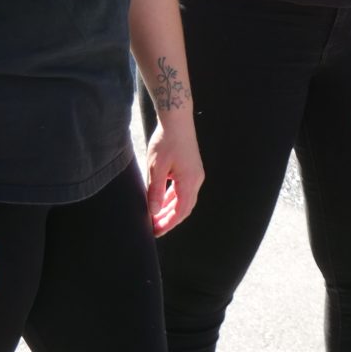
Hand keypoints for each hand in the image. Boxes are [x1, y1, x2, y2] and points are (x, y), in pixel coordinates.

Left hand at [145, 112, 204, 236]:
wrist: (177, 119)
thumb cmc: (165, 142)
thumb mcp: (156, 168)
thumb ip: (155, 192)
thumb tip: (154, 213)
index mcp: (189, 181)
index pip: (180, 212)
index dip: (168, 224)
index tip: (155, 232)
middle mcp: (196, 180)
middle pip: (185, 208)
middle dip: (169, 220)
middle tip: (154, 228)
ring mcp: (196, 174)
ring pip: (185, 199)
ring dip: (172, 210)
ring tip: (156, 217)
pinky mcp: (192, 169)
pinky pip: (184, 190)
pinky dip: (174, 198)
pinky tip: (163, 201)